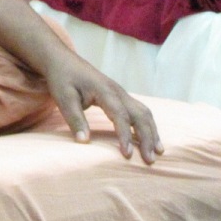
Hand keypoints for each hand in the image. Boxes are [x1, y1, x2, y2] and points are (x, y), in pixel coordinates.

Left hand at [44, 53, 162, 162]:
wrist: (63, 60)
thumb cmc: (62, 79)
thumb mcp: (63, 98)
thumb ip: (75, 119)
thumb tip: (84, 142)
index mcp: (105, 91)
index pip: (120, 116)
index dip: (125, 136)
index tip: (127, 155)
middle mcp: (118, 92)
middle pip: (140, 115)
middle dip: (147, 138)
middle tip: (149, 160)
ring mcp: (122, 93)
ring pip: (144, 113)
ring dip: (152, 132)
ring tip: (158, 152)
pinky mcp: (121, 96)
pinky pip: (140, 111)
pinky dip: (148, 126)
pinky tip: (150, 139)